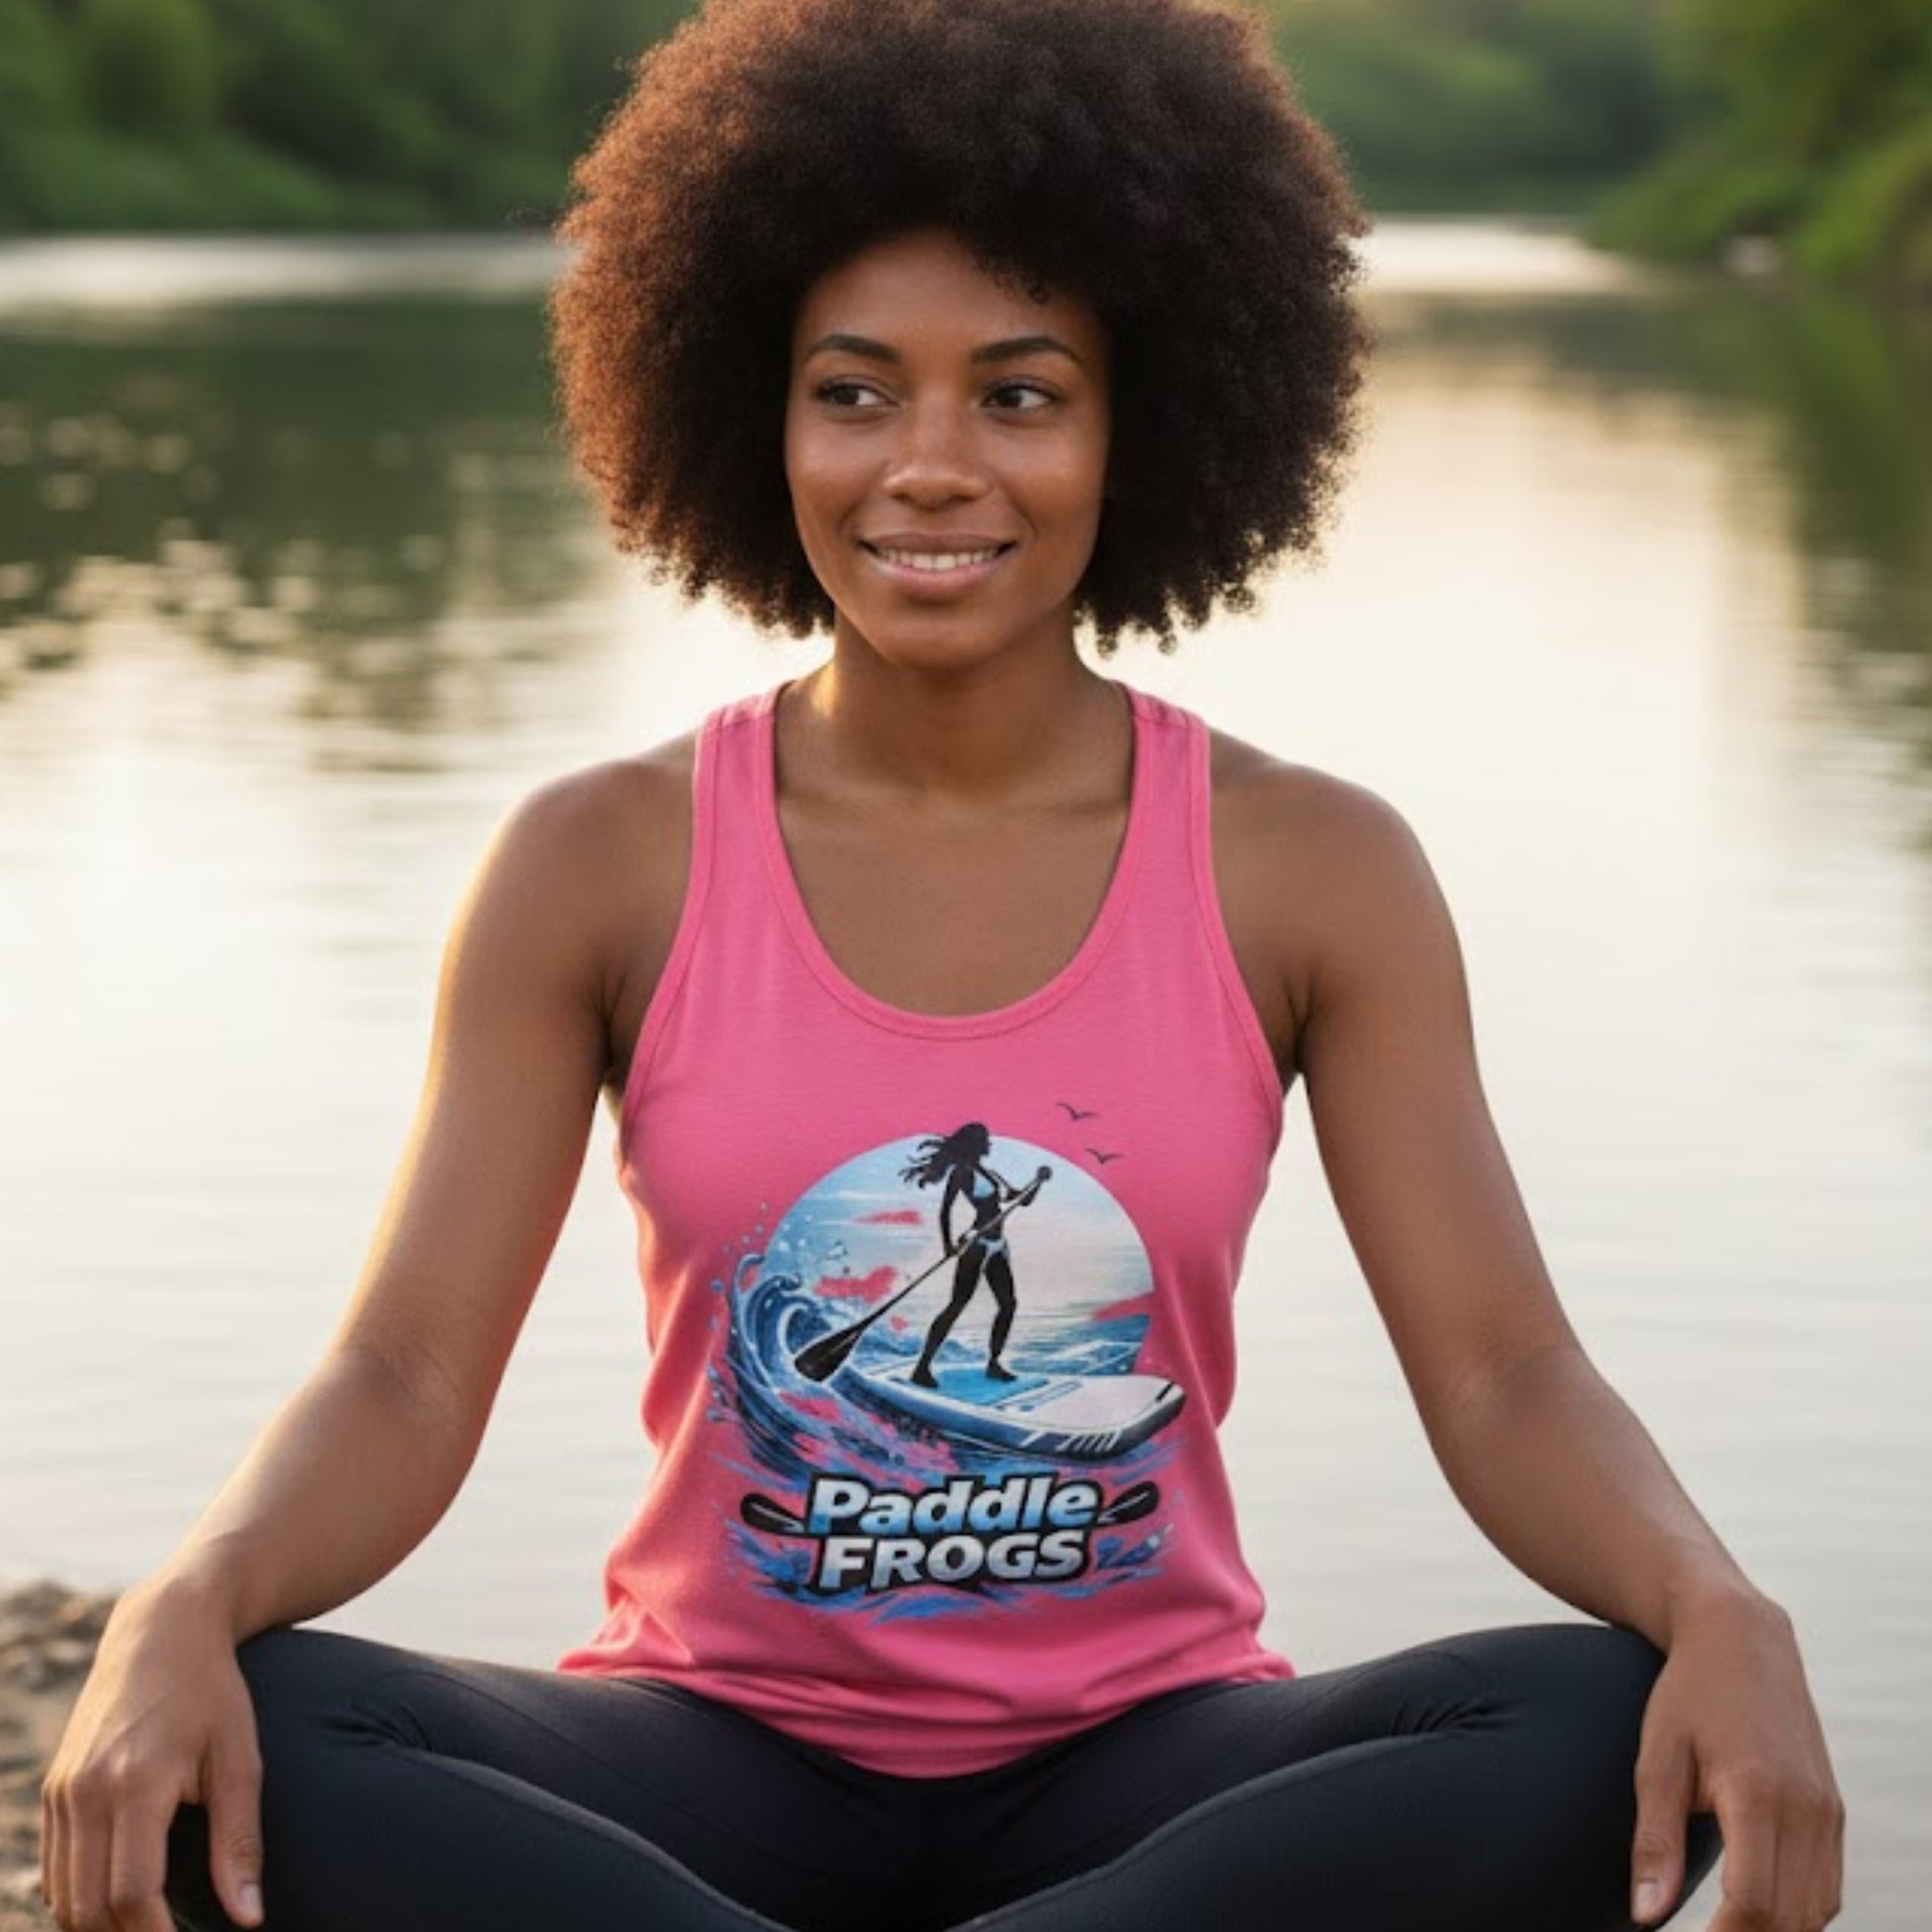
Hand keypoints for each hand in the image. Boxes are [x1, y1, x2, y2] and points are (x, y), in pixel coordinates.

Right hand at [40, 1575, 264, 1931]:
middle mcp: (85, 1792)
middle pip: (89, 1907)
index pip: (132, 1893)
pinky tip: (121, 1902)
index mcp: (136, 1783)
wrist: (162, 1630)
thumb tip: (249, 1919)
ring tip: (151, 1927)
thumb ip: (240, 1841)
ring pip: (63, 1898)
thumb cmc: (213, 1692)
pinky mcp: (52, 1789)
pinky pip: (53, 1870)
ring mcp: (61, 1791)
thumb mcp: (240, 1758)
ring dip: (100, 1926)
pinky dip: (79, 1899)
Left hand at [1631, 1589, 1843, 1930]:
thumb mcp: (1656, 1760)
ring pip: (1817, 1911)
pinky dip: (1798, 1913)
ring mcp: (1827, 1810)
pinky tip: (1759, 1912)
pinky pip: (1827, 1887)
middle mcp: (1805, 1808)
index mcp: (1756, 1793)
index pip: (1752, 1904)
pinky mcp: (1834, 1810)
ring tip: (1725, 1929)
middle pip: (1789, 1918)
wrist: (1740, 1639)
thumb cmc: (1686, 1695)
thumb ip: (1653, 1841)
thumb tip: (1644, 1917)